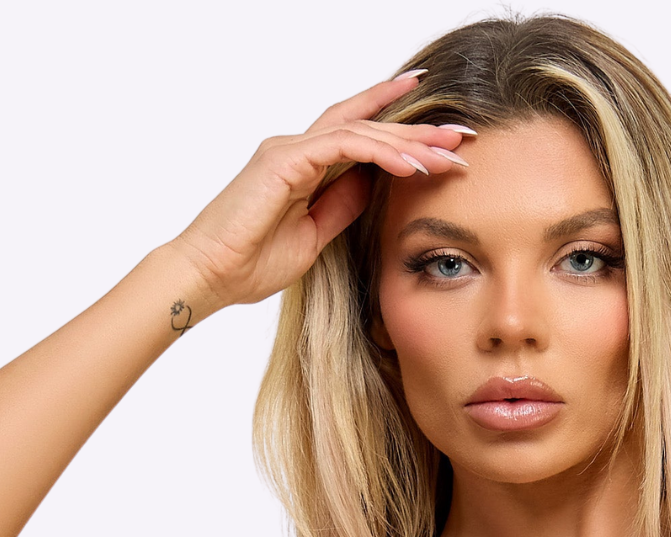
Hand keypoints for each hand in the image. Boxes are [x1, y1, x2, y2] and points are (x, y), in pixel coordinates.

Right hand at [169, 73, 472, 312]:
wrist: (209, 276)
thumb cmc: (249, 264)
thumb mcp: (313, 238)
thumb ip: (341, 207)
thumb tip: (373, 187)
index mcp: (303, 166)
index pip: (358, 135)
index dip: (398, 128)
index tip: (440, 133)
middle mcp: (297, 148)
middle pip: (367, 126)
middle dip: (417, 129)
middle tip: (461, 134)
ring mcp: (289, 150)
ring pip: (361, 131)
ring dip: (408, 141)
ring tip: (446, 153)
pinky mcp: (283, 160)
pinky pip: (343, 146)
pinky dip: (381, 153)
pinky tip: (411, 165)